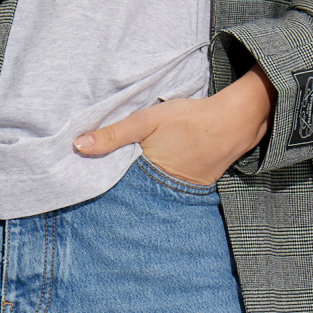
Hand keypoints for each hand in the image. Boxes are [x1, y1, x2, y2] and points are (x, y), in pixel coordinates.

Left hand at [73, 67, 273, 185]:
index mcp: (147, 177)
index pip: (114, 187)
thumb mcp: (146, 120)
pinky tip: (151, 178)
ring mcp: (180, 193)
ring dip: (138, 190)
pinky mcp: (194, 189)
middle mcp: (163, 192)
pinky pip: (168, 191)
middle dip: (117, 192)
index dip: (100, 183)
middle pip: (132, 194)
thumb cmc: (189, 118)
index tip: (84, 182)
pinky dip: (158, 186)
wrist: (234, 123)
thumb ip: (113, 134)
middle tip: (97, 189)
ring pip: (150, 194)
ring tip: (120, 187)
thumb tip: (78, 146)